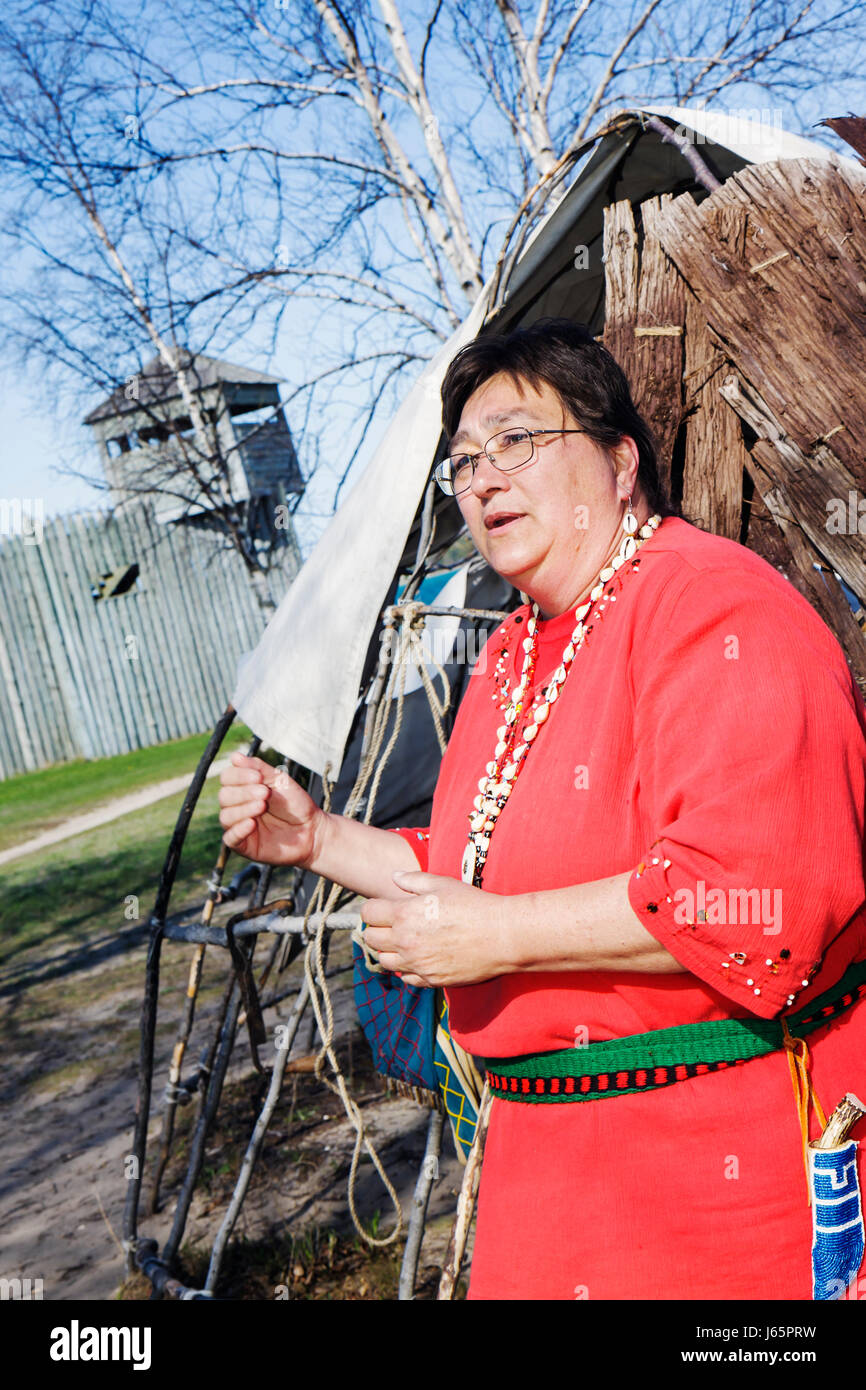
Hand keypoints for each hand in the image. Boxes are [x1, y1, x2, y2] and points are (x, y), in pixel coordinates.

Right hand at [218, 752, 322, 866]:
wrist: (311, 829)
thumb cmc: (295, 804)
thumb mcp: (279, 780)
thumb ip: (257, 768)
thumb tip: (234, 756)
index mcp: (244, 789)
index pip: (227, 778)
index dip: (239, 775)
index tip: (258, 777)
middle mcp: (238, 807)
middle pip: (224, 796)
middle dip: (244, 792)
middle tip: (265, 793)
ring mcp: (239, 826)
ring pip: (226, 816)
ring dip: (243, 808)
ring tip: (262, 805)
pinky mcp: (244, 845)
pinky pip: (230, 839)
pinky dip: (238, 829)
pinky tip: (251, 823)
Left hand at [360, 870, 511, 987]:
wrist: (502, 936)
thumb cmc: (474, 905)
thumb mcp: (443, 884)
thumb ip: (413, 880)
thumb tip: (394, 877)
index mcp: (404, 915)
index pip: (368, 913)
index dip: (374, 908)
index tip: (384, 907)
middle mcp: (405, 942)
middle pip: (370, 939)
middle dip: (377, 929)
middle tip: (393, 924)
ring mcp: (417, 964)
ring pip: (384, 961)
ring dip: (390, 952)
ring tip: (406, 942)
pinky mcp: (430, 980)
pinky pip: (406, 978)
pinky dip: (408, 969)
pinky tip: (421, 957)